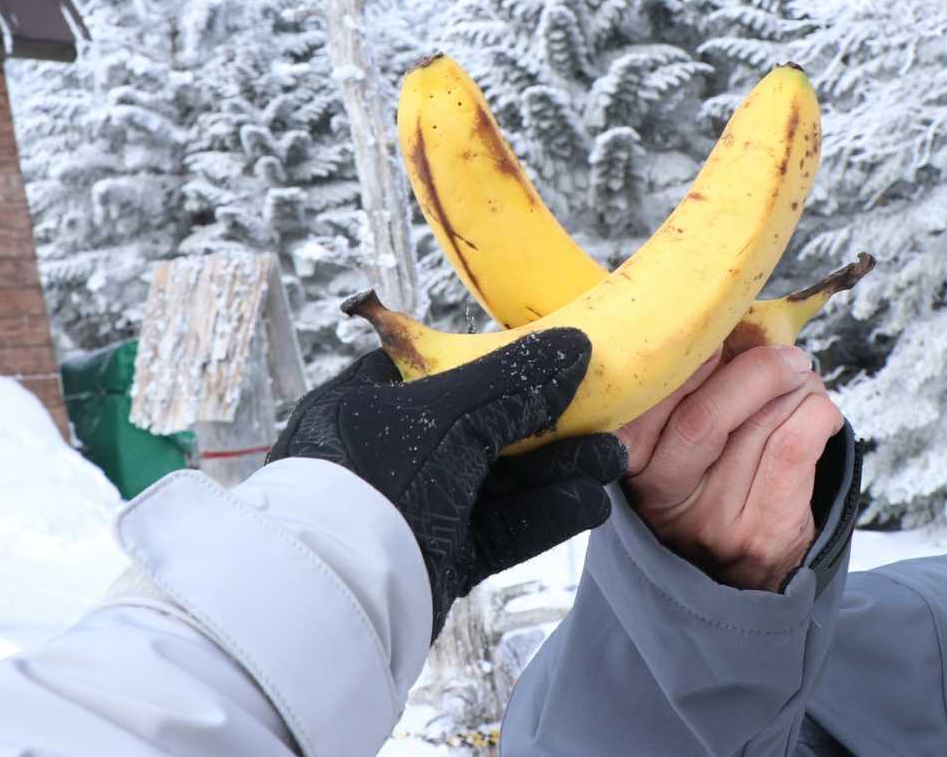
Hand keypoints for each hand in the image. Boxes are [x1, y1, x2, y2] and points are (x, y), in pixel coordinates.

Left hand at [269, 329, 627, 637]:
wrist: (334, 599)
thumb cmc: (371, 483)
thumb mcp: (443, 416)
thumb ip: (510, 381)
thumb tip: (573, 346)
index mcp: (367, 399)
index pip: (444, 369)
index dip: (503, 364)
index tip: (559, 364)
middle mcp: (388, 450)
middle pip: (481, 427)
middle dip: (548, 425)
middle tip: (606, 419)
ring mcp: (413, 506)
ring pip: (496, 480)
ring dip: (556, 470)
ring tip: (612, 462)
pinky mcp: (435, 558)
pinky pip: (497, 528)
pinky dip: (542, 515)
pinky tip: (588, 504)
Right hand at [616, 345, 842, 590]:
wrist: (742, 577)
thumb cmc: (711, 486)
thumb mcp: (673, 448)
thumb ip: (687, 392)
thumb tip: (732, 324)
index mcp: (629, 462)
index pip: (649, 401)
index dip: (691, 359)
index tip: (723, 335)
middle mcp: (663, 496)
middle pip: (706, 415)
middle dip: (758, 370)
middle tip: (787, 356)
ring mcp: (712, 520)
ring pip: (763, 425)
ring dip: (798, 389)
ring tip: (804, 384)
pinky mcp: (762, 533)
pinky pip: (795, 448)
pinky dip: (818, 414)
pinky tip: (821, 413)